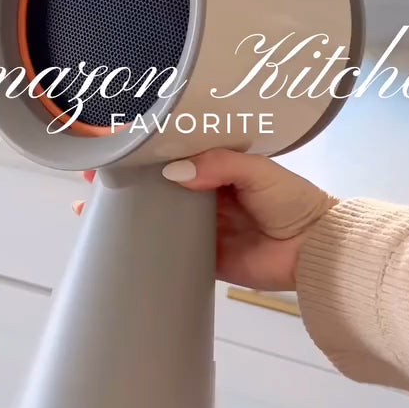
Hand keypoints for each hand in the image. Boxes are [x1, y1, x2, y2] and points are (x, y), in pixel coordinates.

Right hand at [74, 149, 336, 292]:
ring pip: (159, 220)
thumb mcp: (259, 171)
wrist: (317, 250)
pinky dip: (146, 251)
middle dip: (128, 183)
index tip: (116, 147)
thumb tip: (172, 172)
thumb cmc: (295, 202)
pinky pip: (171, 255)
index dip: (146, 152)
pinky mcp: (205, 260)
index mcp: (218, 169)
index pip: (173, 155)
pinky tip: (121, 247)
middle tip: (93, 179)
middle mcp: (206, 197)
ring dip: (129, 216)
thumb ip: (219, 166)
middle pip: (158, 187)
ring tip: (91, 212)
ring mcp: (203, 230)